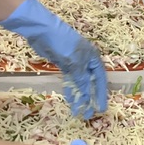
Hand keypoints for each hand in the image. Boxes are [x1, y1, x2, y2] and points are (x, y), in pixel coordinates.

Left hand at [0, 0, 107, 117]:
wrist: (43, 30)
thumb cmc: (63, 43)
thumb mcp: (74, 62)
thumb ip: (81, 79)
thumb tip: (86, 95)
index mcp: (93, 58)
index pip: (100, 80)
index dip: (101, 95)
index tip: (101, 108)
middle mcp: (87, 61)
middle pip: (91, 83)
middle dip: (90, 98)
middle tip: (89, 114)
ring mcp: (75, 62)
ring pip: (80, 83)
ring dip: (79, 96)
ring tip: (78, 110)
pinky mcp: (64, 64)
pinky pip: (70, 79)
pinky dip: (70, 88)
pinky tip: (70, 98)